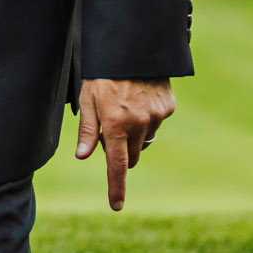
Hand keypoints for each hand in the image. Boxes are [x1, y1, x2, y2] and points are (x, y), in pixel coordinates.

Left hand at [74, 77, 173, 211]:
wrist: (133, 47)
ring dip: (135, 133)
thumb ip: (88, 129)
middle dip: (121, 152)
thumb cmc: (104, 72)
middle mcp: (139, 123)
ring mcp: (156, 115)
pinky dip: (148, 117)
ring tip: (125, 106)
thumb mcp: (88, 98)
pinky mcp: (168, 107)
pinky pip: (156, 122)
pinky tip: (140, 97)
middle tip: (110, 128)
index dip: (116, 187)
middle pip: (131, 156)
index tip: (116, 206)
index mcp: (115, 123)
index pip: (116, 164)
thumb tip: (84, 156)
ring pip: (144, 140)